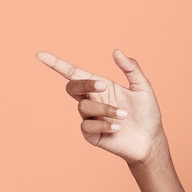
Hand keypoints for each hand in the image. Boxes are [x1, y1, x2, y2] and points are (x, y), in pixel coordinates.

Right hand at [37, 50, 164, 164]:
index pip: (72, 73)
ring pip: (84, 107)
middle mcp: (91, 100)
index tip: (40, 55)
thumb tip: (116, 51)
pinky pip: (87, 126)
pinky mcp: (91, 135)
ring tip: (124, 115)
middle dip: (85, 84)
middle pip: (72, 87)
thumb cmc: (146, 112)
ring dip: (105, 109)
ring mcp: (89, 118)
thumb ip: (131, 68)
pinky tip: (117, 128)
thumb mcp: (142, 87)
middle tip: (103, 86)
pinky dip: (103, 124)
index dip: (56, 64)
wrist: (150, 139)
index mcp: (99, 86)